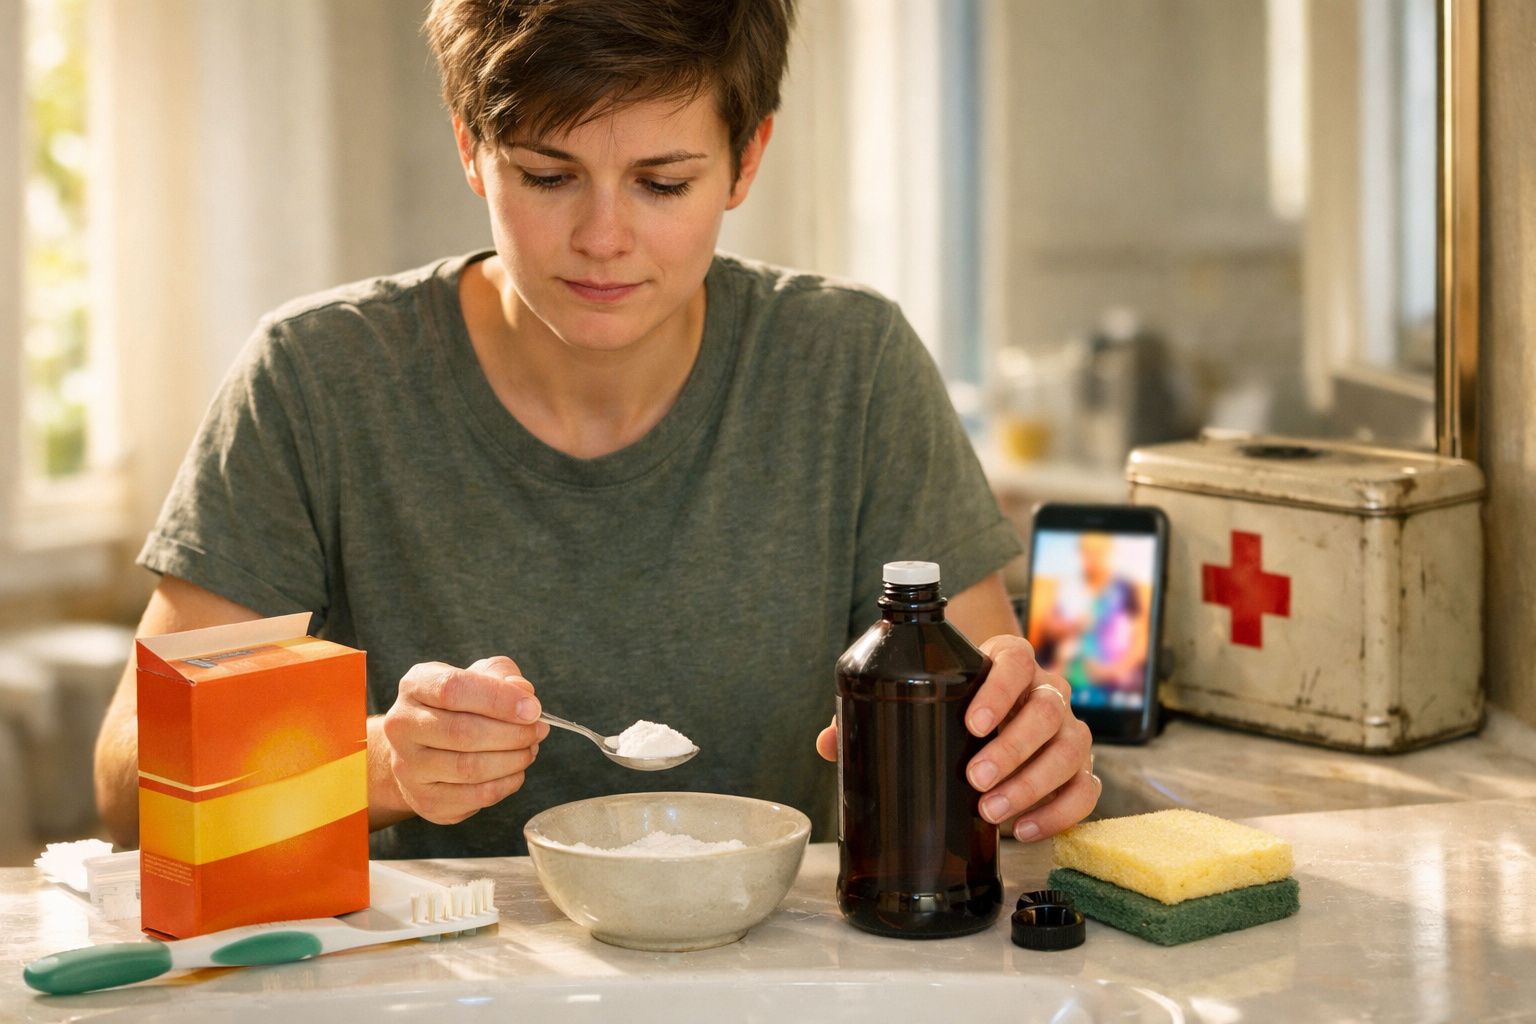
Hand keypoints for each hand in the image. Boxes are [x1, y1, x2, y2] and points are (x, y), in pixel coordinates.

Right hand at [371, 655, 549, 826]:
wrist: (423, 749)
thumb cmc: (458, 706)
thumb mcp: (478, 676)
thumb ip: (502, 675)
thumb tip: (524, 692)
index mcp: (415, 686)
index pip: (453, 689)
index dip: (498, 699)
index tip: (532, 708)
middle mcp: (402, 726)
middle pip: (462, 732)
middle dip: (512, 733)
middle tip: (538, 730)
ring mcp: (409, 767)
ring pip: (470, 768)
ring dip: (513, 760)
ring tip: (530, 749)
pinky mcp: (426, 800)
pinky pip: (475, 796)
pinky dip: (507, 784)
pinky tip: (516, 771)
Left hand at [813, 636, 1097, 841]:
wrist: (993, 718)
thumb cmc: (950, 707)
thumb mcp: (916, 699)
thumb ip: (876, 712)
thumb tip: (828, 743)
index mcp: (1010, 664)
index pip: (1018, 659)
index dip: (1001, 688)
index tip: (974, 721)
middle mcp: (1047, 693)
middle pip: (1048, 709)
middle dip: (1012, 748)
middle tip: (974, 778)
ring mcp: (1068, 732)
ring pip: (1070, 750)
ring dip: (1032, 784)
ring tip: (991, 813)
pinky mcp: (1079, 772)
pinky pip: (1086, 792)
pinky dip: (1059, 813)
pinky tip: (1023, 831)